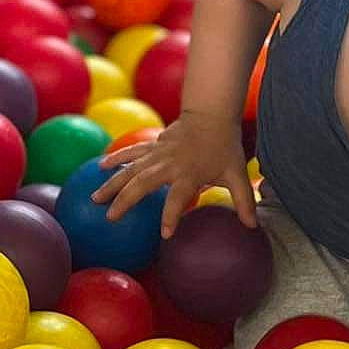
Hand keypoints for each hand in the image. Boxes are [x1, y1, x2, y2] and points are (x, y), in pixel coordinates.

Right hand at [90, 111, 258, 238]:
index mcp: (189, 174)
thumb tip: (253, 227)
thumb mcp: (237, 174)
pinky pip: (131, 152)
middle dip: (125, 200)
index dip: (171, 215)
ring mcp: (158, 153)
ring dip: (112, 183)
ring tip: (95, 198)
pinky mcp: (152, 145)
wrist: (211, 114)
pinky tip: (99, 166)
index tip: (164, 234)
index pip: (178, 198)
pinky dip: (116, 157)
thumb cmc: (225, 147)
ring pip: (130, 169)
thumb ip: (244, 201)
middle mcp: (169, 164)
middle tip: (110, 218)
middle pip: (142, 183)